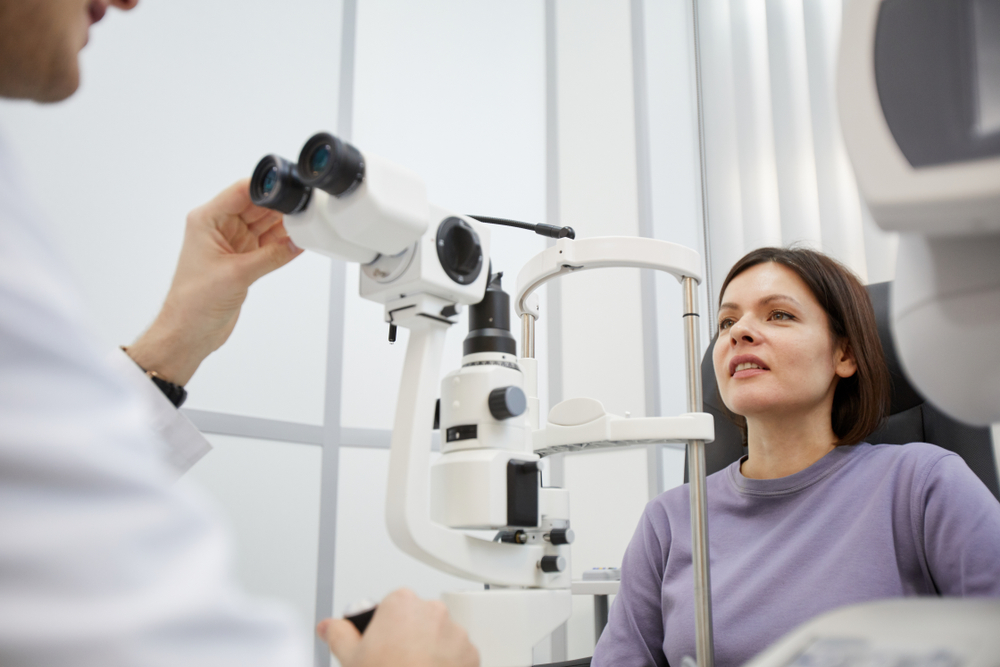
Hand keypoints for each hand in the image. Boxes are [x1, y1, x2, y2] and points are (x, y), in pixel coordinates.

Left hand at [125, 179, 302, 384]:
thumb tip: (296, 242)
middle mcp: (220, 228)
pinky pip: (268, 244)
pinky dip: (282, 244)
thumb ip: (271, 256)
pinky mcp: (243, 259)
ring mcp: (232, 243)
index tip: (289, 193)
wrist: (189, 332)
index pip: (241, 192)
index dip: (266, 190)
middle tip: (303, 214)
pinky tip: (296, 244)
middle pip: (257, 207)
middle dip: (280, 209)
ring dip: (283, 228)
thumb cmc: (192, 302)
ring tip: (302, 230)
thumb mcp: (237, 275)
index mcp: (207, 220)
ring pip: (265, 225)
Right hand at [317, 589, 478, 666]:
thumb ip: (338, 634)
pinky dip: (448, 664)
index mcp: (401, 603)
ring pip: (439, 636)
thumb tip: (329, 626)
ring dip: (430, 649)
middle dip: (408, 636)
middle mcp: (432, 610)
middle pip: (417, 618)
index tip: (380, 644)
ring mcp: (455, 631)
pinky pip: (458, 654)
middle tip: (395, 661)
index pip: (392, 605)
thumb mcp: (350, 658)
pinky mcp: (471, 653)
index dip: (383, 627)